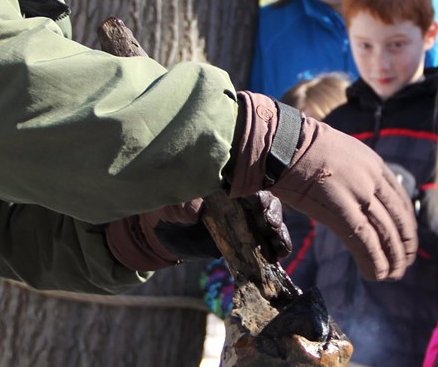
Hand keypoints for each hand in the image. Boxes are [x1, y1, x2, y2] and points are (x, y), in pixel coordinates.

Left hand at [105, 191, 291, 271]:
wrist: (157, 238)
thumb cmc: (164, 211)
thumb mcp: (169, 204)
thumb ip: (183, 204)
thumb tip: (196, 210)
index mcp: (220, 182)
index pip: (244, 182)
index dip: (253, 192)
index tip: (258, 203)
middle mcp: (235, 196)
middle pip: (263, 199)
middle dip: (270, 211)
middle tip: (270, 224)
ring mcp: (242, 216)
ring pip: (269, 218)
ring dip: (278, 231)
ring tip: (280, 247)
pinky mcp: (243, 236)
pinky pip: (264, 239)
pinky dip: (275, 245)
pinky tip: (279, 255)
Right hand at [227, 91, 416, 280]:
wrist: (283, 144)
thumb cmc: (302, 149)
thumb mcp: (341, 154)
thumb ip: (356, 173)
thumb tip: (358, 194)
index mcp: (373, 164)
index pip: (399, 199)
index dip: (407, 223)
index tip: (408, 239)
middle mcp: (371, 179)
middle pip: (397, 218)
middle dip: (404, 244)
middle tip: (406, 263)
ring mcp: (358, 194)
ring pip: (385, 233)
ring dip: (392, 258)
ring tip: (393, 274)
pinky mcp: (341, 210)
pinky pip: (365, 241)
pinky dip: (374, 261)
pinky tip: (377, 274)